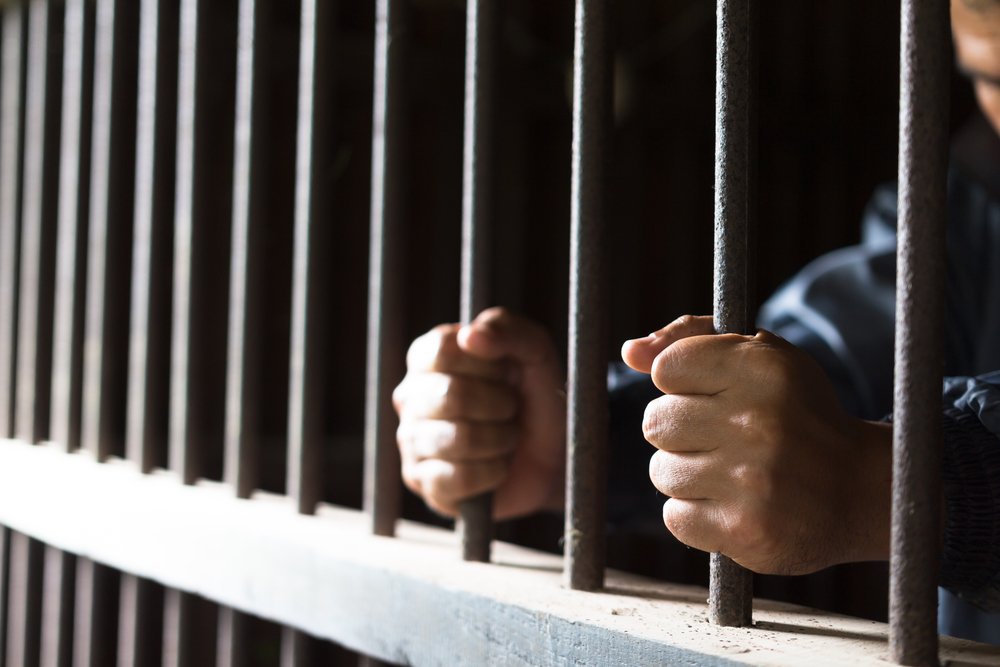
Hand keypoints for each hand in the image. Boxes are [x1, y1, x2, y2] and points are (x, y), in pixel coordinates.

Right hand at [393, 308, 565, 518]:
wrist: (553, 454)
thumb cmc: (536, 396)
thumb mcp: (534, 350)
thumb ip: (507, 328)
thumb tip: (470, 336)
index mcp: (428, 357)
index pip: (442, 351)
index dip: (486, 364)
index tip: (506, 372)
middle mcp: (410, 397)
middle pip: (452, 395)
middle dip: (501, 405)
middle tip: (511, 409)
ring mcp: (411, 441)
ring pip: (461, 439)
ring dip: (502, 439)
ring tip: (507, 437)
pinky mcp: (424, 483)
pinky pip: (460, 478)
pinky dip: (494, 472)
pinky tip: (498, 466)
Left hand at [621, 315, 892, 575]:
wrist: (861, 490)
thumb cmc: (797, 414)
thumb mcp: (760, 357)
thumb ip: (690, 340)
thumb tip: (630, 352)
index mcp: (761, 366)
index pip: (667, 368)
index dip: (682, 384)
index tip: (715, 396)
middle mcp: (757, 420)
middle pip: (656, 422)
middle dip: (680, 431)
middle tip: (724, 438)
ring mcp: (751, 479)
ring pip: (661, 471)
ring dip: (686, 475)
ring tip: (732, 473)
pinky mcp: (744, 530)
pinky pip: (674, 517)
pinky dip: (695, 516)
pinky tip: (732, 505)